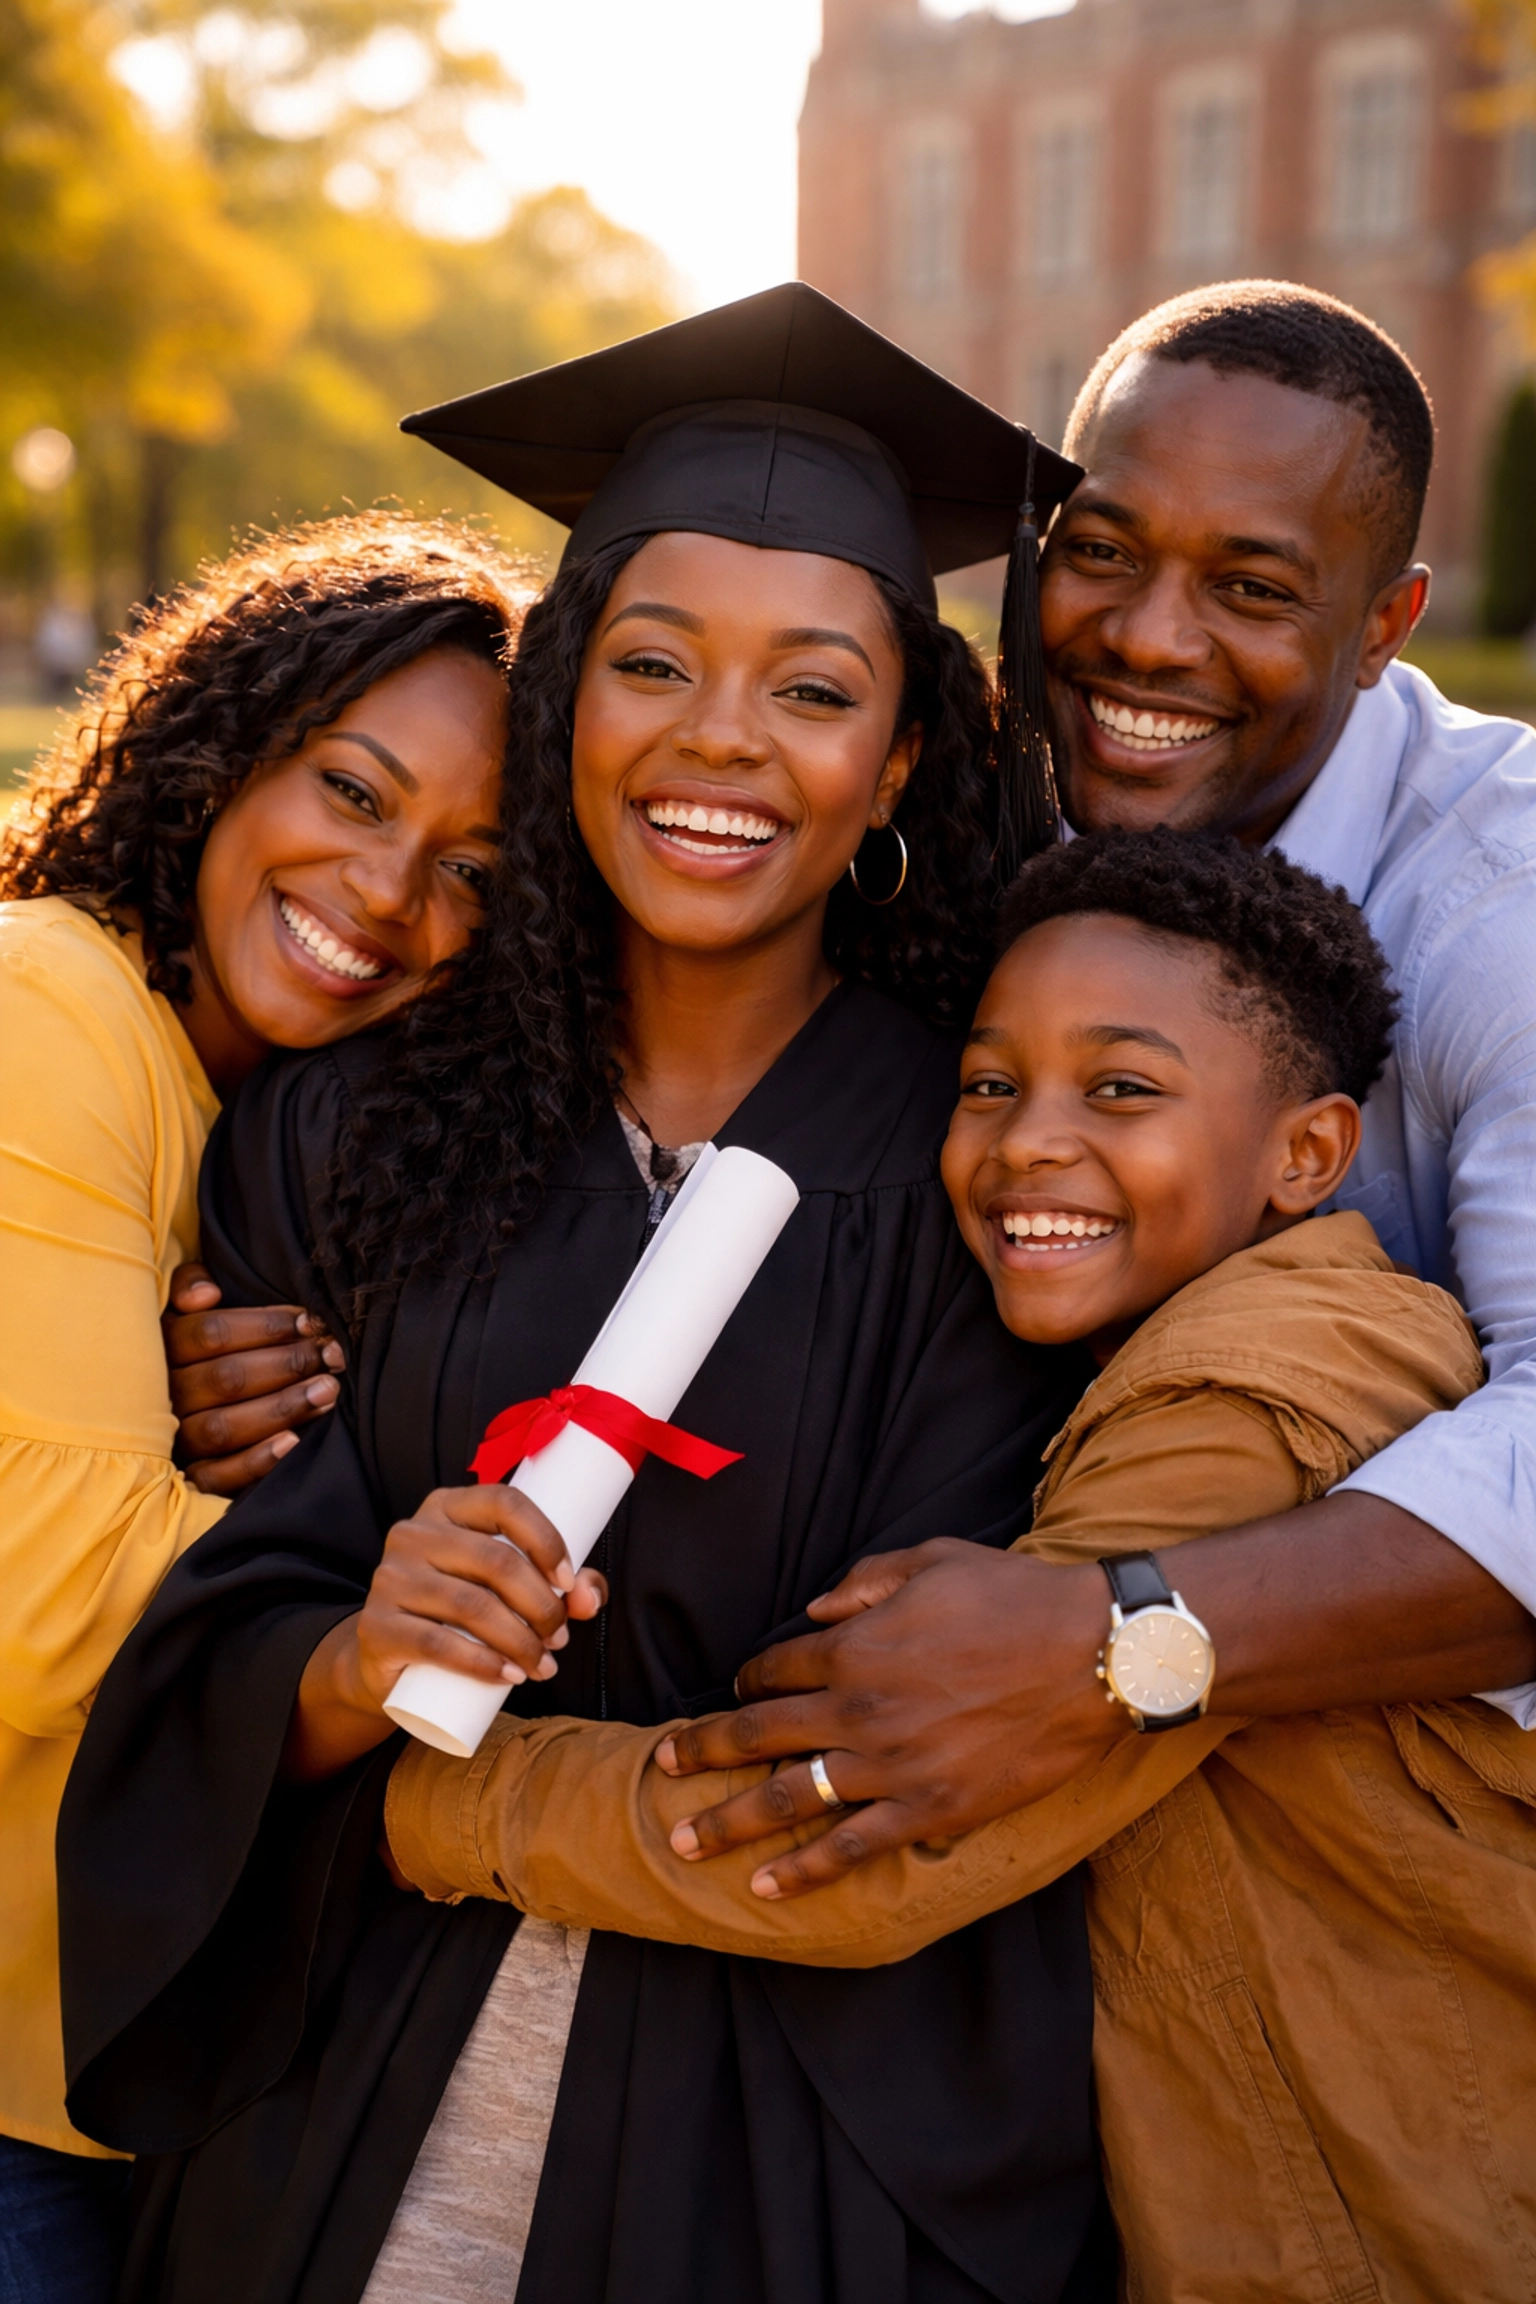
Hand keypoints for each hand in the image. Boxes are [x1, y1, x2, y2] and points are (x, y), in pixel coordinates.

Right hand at [164, 1261, 344, 1493]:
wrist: (173, 1411)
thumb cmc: (198, 1346)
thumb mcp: (183, 1307)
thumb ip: (188, 1285)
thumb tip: (209, 1294)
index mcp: (161, 1348)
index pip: (212, 1334)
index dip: (266, 1326)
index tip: (311, 1322)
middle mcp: (164, 1395)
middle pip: (225, 1379)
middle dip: (286, 1364)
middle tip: (332, 1357)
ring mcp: (175, 1439)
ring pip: (224, 1426)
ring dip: (281, 1408)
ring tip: (328, 1391)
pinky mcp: (189, 1478)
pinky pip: (218, 1476)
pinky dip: (255, 1461)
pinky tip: (294, 1443)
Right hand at [283, 1485, 607, 1780]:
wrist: (387, 1659)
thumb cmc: (457, 1612)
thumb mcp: (501, 1586)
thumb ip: (555, 1585)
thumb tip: (589, 1599)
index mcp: (447, 1507)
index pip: (505, 1503)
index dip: (546, 1539)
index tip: (569, 1582)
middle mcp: (414, 1533)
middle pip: (496, 1561)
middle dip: (542, 1605)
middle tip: (560, 1638)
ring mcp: (390, 1578)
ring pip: (471, 1605)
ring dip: (520, 1640)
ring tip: (543, 1665)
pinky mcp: (376, 1626)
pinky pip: (436, 1643)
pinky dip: (482, 1663)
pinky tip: (509, 1676)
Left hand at [655, 1538, 1125, 1897]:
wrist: (1094, 1654)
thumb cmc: (1016, 1597)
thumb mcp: (931, 1560)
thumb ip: (862, 1582)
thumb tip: (813, 1613)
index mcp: (854, 1646)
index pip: (773, 1668)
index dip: (747, 1679)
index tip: (737, 1690)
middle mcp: (859, 1709)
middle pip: (757, 1734)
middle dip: (702, 1752)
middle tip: (662, 1766)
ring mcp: (891, 1766)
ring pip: (788, 1798)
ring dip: (728, 1821)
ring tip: (683, 1840)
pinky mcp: (930, 1810)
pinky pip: (852, 1848)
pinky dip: (805, 1870)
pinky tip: (766, 1886)